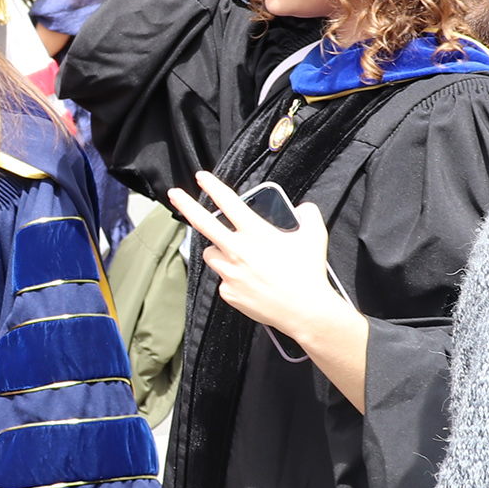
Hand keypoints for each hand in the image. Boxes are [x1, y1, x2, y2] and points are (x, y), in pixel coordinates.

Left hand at [170, 172, 343, 339]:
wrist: (304, 310)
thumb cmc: (308, 274)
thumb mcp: (314, 236)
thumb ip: (308, 215)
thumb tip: (303, 208)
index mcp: (256, 233)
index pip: (229, 202)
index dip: (213, 186)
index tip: (201, 177)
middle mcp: (238, 251)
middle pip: (203, 223)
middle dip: (185, 205)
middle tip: (174, 194)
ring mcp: (230, 273)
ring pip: (211, 253)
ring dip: (219, 250)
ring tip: (239, 256)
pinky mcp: (228, 292)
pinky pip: (222, 278)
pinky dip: (232, 276)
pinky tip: (250, 281)